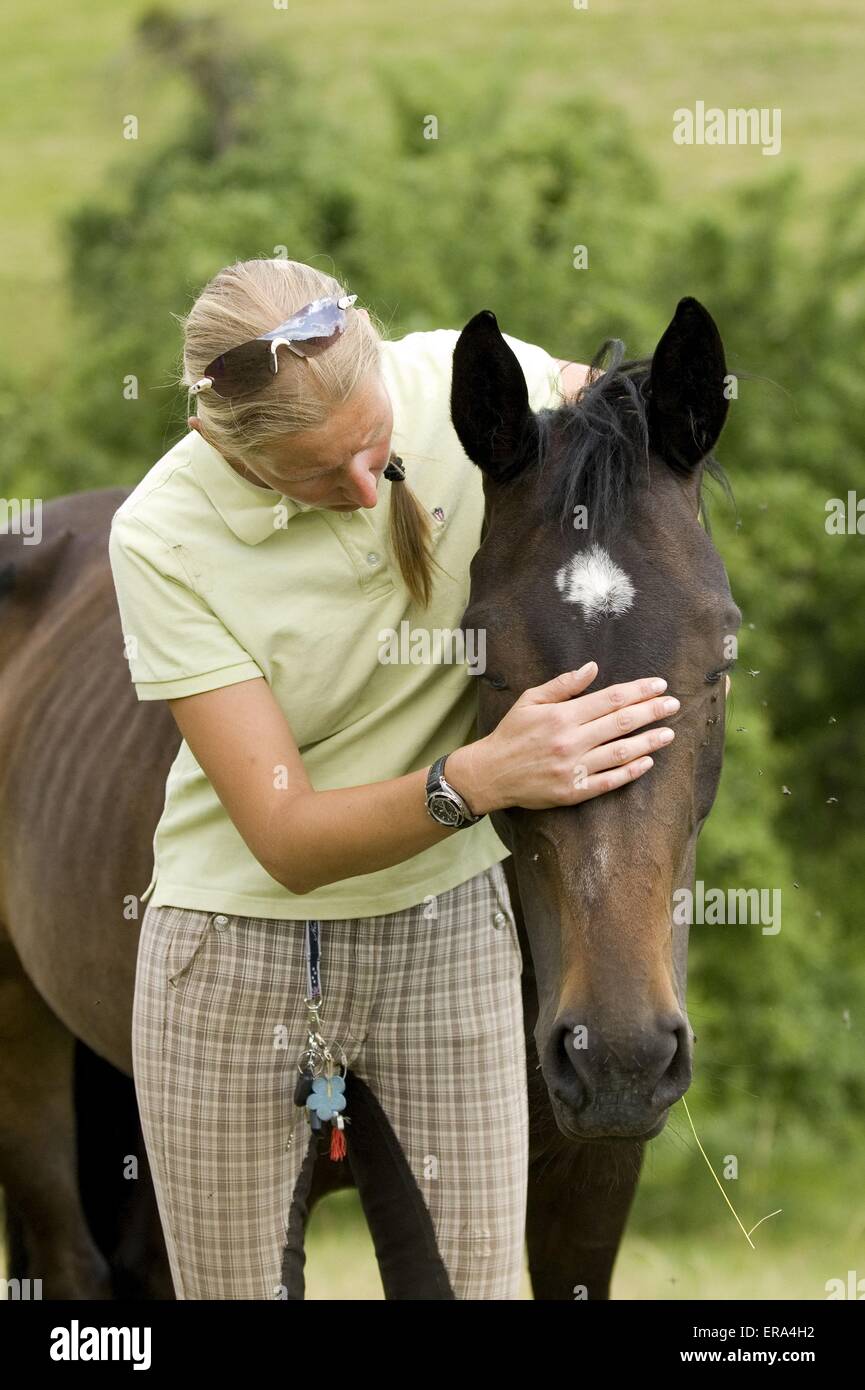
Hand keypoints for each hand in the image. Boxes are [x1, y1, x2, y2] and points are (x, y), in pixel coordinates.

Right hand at [447, 662, 678, 813]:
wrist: (491, 773)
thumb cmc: (512, 733)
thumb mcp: (531, 700)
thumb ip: (563, 685)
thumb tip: (593, 667)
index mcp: (562, 716)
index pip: (610, 699)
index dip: (638, 691)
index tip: (659, 685)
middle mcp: (571, 741)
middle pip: (621, 723)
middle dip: (652, 711)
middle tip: (674, 704)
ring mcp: (573, 768)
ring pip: (621, 752)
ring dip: (649, 742)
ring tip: (669, 733)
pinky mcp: (573, 791)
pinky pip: (609, 781)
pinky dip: (631, 771)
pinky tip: (648, 762)